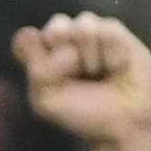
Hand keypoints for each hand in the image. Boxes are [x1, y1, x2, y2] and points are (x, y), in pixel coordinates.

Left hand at [13, 13, 150, 145]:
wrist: (125, 123)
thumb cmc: (84, 113)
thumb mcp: (47, 100)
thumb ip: (34, 68)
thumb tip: (30, 31)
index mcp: (41, 55)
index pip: (25, 41)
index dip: (37, 58)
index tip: (48, 81)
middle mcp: (63, 39)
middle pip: (55, 29)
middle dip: (65, 56)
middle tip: (77, 76)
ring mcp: (89, 32)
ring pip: (82, 27)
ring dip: (90, 59)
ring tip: (98, 74)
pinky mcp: (115, 30)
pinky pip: (107, 32)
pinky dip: (112, 56)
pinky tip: (117, 68)